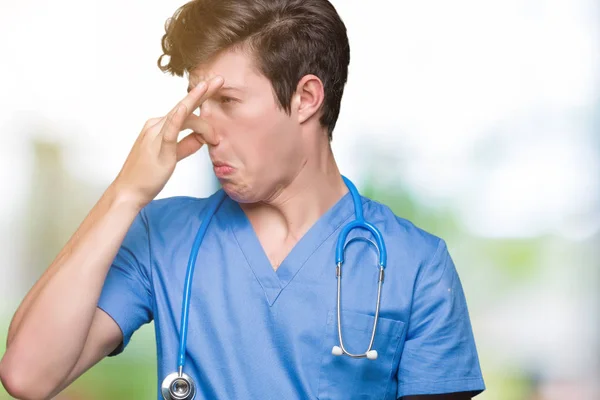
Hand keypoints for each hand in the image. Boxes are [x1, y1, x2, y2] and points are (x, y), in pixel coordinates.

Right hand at [112, 76, 223, 207]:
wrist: (128, 191)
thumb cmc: (147, 176)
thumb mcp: (172, 157)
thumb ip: (187, 146)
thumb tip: (202, 138)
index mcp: (159, 127)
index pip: (184, 110)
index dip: (200, 100)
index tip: (214, 89)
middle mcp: (156, 126)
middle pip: (184, 106)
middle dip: (203, 92)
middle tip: (219, 79)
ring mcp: (156, 136)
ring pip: (182, 116)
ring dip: (203, 117)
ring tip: (215, 118)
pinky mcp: (158, 148)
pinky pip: (169, 131)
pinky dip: (177, 118)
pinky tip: (184, 108)